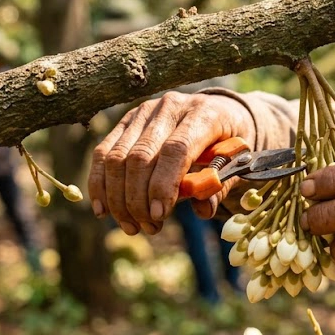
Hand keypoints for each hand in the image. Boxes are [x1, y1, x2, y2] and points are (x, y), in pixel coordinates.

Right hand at [88, 92, 254, 234]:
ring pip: (117, 157)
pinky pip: (103, 154)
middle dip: (138, 199)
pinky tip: (104, 210)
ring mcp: (144, 112)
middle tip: (147, 227)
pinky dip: (100, 185)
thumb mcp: (235, 165)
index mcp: (204, 114)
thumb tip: (202, 210)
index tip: (159, 214)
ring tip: (132, 225)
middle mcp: (170, 107)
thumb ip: (219, 187)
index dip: (164, 184)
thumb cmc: (228, 144)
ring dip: (119, 198)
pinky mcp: (126, 121)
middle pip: (141, 156)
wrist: (217, 113)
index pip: (176, 149)